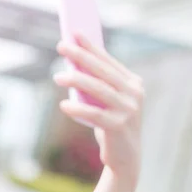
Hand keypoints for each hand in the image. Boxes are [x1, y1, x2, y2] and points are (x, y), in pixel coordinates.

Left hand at [53, 34, 144, 181]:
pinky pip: (95, 114)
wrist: (126, 159)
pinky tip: (63, 105)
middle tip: (61, 46)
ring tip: (57, 76)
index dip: (91, 46)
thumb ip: (96, 84)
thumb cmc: (111, 124)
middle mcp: (134, 94)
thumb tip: (73, 63)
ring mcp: (129, 110)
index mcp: (134, 83)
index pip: (108, 60)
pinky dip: (78, 109)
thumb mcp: (106, 102)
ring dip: (76, 80)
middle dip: (81, 56)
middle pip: (103, 71)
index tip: (74, 33)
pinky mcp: (119, 127)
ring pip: (99, 90)